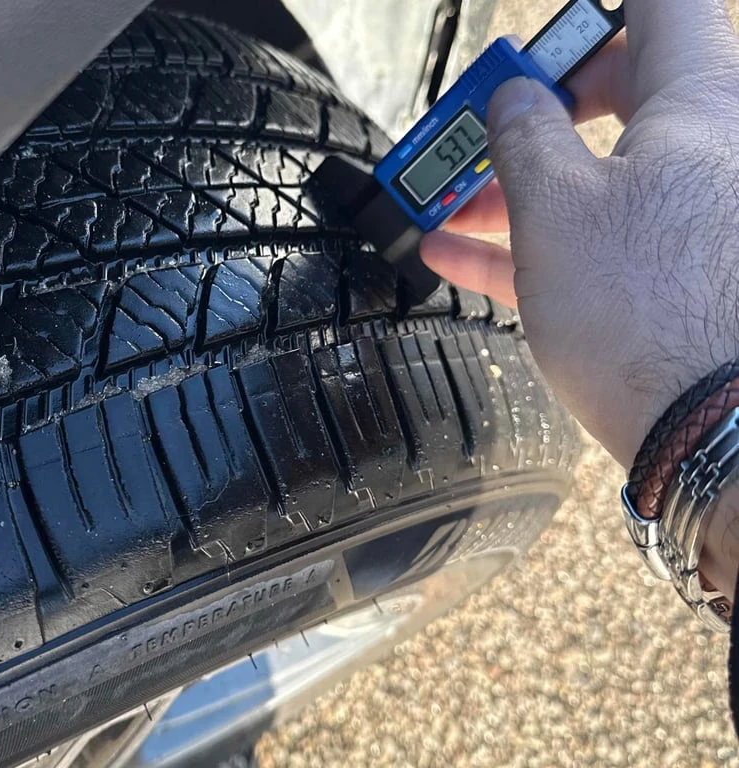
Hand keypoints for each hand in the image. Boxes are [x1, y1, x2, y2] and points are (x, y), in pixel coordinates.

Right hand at [419, 0, 738, 467]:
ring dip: (518, 184)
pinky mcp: (674, 276)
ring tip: (448, 208)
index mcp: (701, 102)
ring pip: (600, 172)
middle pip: (616, 93)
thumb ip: (524, 133)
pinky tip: (467, 255)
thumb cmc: (650, 317)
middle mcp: (714, 151)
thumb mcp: (553, 206)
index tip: (532, 49)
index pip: (658, 6)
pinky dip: (537, 237)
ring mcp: (696, 218)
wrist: (711, 434)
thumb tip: (513, 100)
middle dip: (532, 111)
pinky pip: (600, 235)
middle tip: (477, 133)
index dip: (583, 21)